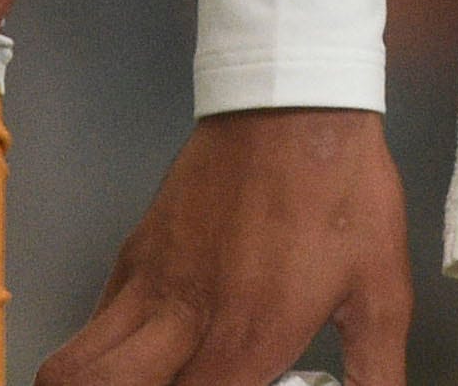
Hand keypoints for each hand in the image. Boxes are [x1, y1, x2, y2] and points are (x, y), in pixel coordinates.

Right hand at [42, 110, 408, 385]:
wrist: (295, 99)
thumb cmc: (342, 191)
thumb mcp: (381, 289)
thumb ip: (376, 369)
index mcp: (244, 343)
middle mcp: (184, 323)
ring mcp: (150, 284)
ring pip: (76, 364)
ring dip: (94, 382)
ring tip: (136, 380)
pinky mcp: (136, 250)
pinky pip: (95, 317)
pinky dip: (100, 347)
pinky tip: (141, 350)